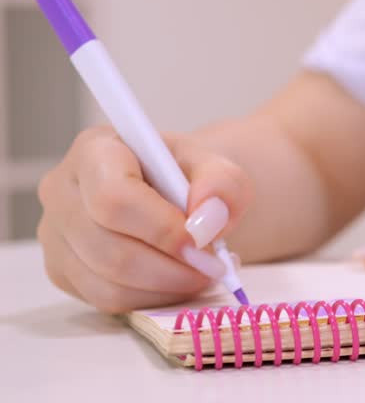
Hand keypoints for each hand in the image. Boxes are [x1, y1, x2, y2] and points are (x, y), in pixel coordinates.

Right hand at [37, 126, 252, 312]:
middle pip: (108, 247)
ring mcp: (55, 234)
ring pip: (107, 282)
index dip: (160, 228)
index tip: (202, 243)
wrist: (176, 195)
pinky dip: (152, 299)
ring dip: (166, 287)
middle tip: (212, 267)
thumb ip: (222, 185)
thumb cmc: (189, 178)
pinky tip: (178, 282)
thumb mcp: (218, 168)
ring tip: (202, 273)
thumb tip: (206, 221)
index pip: (113, 196)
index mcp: (95, 150)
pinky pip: (106, 300)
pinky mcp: (62, 270)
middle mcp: (62, 190)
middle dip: (170, 266)